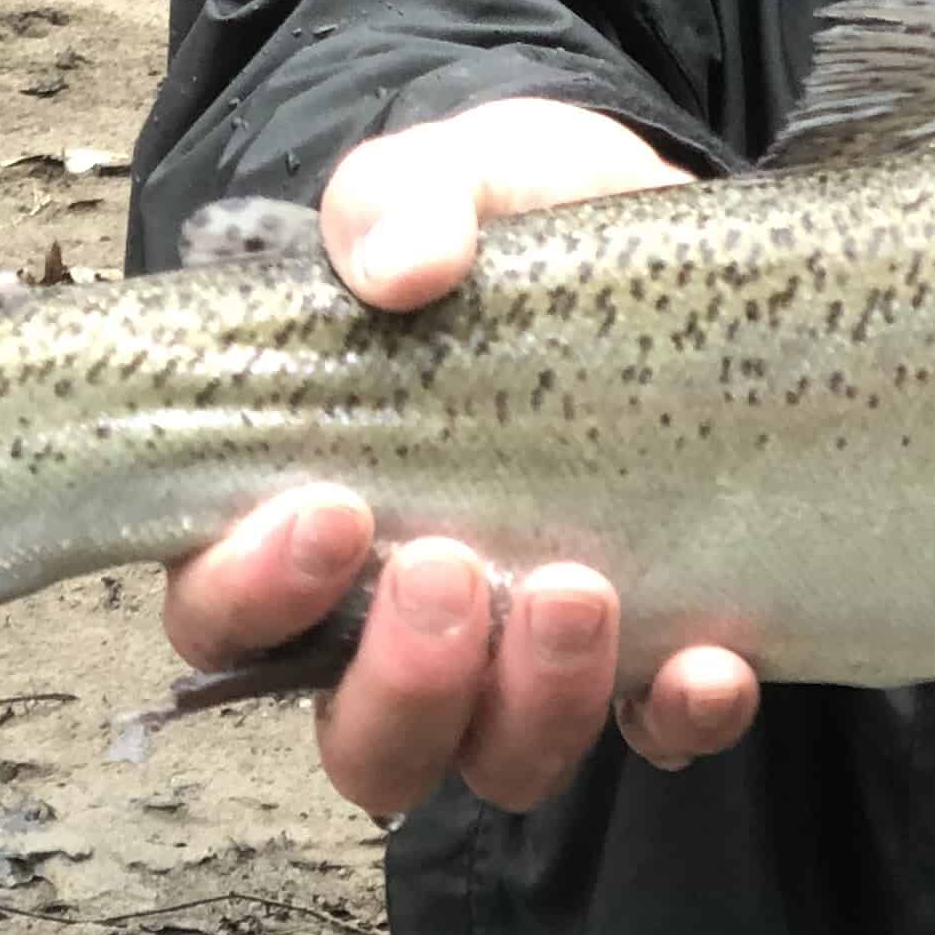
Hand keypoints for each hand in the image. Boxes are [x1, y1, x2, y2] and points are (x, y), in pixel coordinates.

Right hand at [159, 99, 763, 814]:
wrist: (652, 220)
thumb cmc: (511, 225)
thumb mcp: (453, 176)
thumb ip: (400, 200)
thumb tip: (399, 262)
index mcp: (304, 522)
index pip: (223, 614)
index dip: (252, 592)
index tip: (326, 511)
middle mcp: (399, 622)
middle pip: (362, 736)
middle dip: (400, 680)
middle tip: (446, 568)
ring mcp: (527, 653)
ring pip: (498, 757)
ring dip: (533, 703)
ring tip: (576, 591)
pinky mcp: (652, 646)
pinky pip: (656, 734)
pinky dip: (678, 719)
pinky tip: (711, 662)